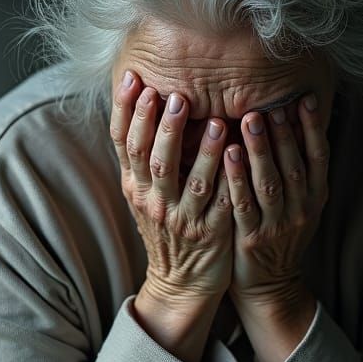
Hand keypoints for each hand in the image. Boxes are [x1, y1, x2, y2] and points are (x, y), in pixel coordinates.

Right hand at [109, 70, 233, 303]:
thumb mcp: (145, 193)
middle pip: (152, 158)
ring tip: (214, 121)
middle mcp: (152, 201)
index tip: (134, 79)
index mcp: (134, 186)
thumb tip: (143, 99)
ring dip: (202, 150)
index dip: (125, 110)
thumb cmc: (166, 228)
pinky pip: (220, 203)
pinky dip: (229, 179)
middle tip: (173, 95)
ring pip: (190, 180)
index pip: (123, 142)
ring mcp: (180, 219)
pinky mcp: (208, 233)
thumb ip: (145, 156)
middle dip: (162, 125)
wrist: (180, 282)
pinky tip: (239, 157)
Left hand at [223, 93, 329, 308]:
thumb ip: (296, 169)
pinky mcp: (252, 238)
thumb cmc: (278, 234)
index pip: (319, 156)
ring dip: (260, 149)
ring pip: (271, 182)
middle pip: (294, 165)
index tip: (305, 99)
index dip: (313, 127)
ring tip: (249, 119)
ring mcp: (277, 225)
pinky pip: (244, 203)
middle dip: (283, 132)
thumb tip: (288, 119)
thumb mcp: (299, 204)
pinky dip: (237, 177)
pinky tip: (228, 153)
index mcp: (316, 197)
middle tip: (269, 102)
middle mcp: (301, 209)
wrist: (269, 285)